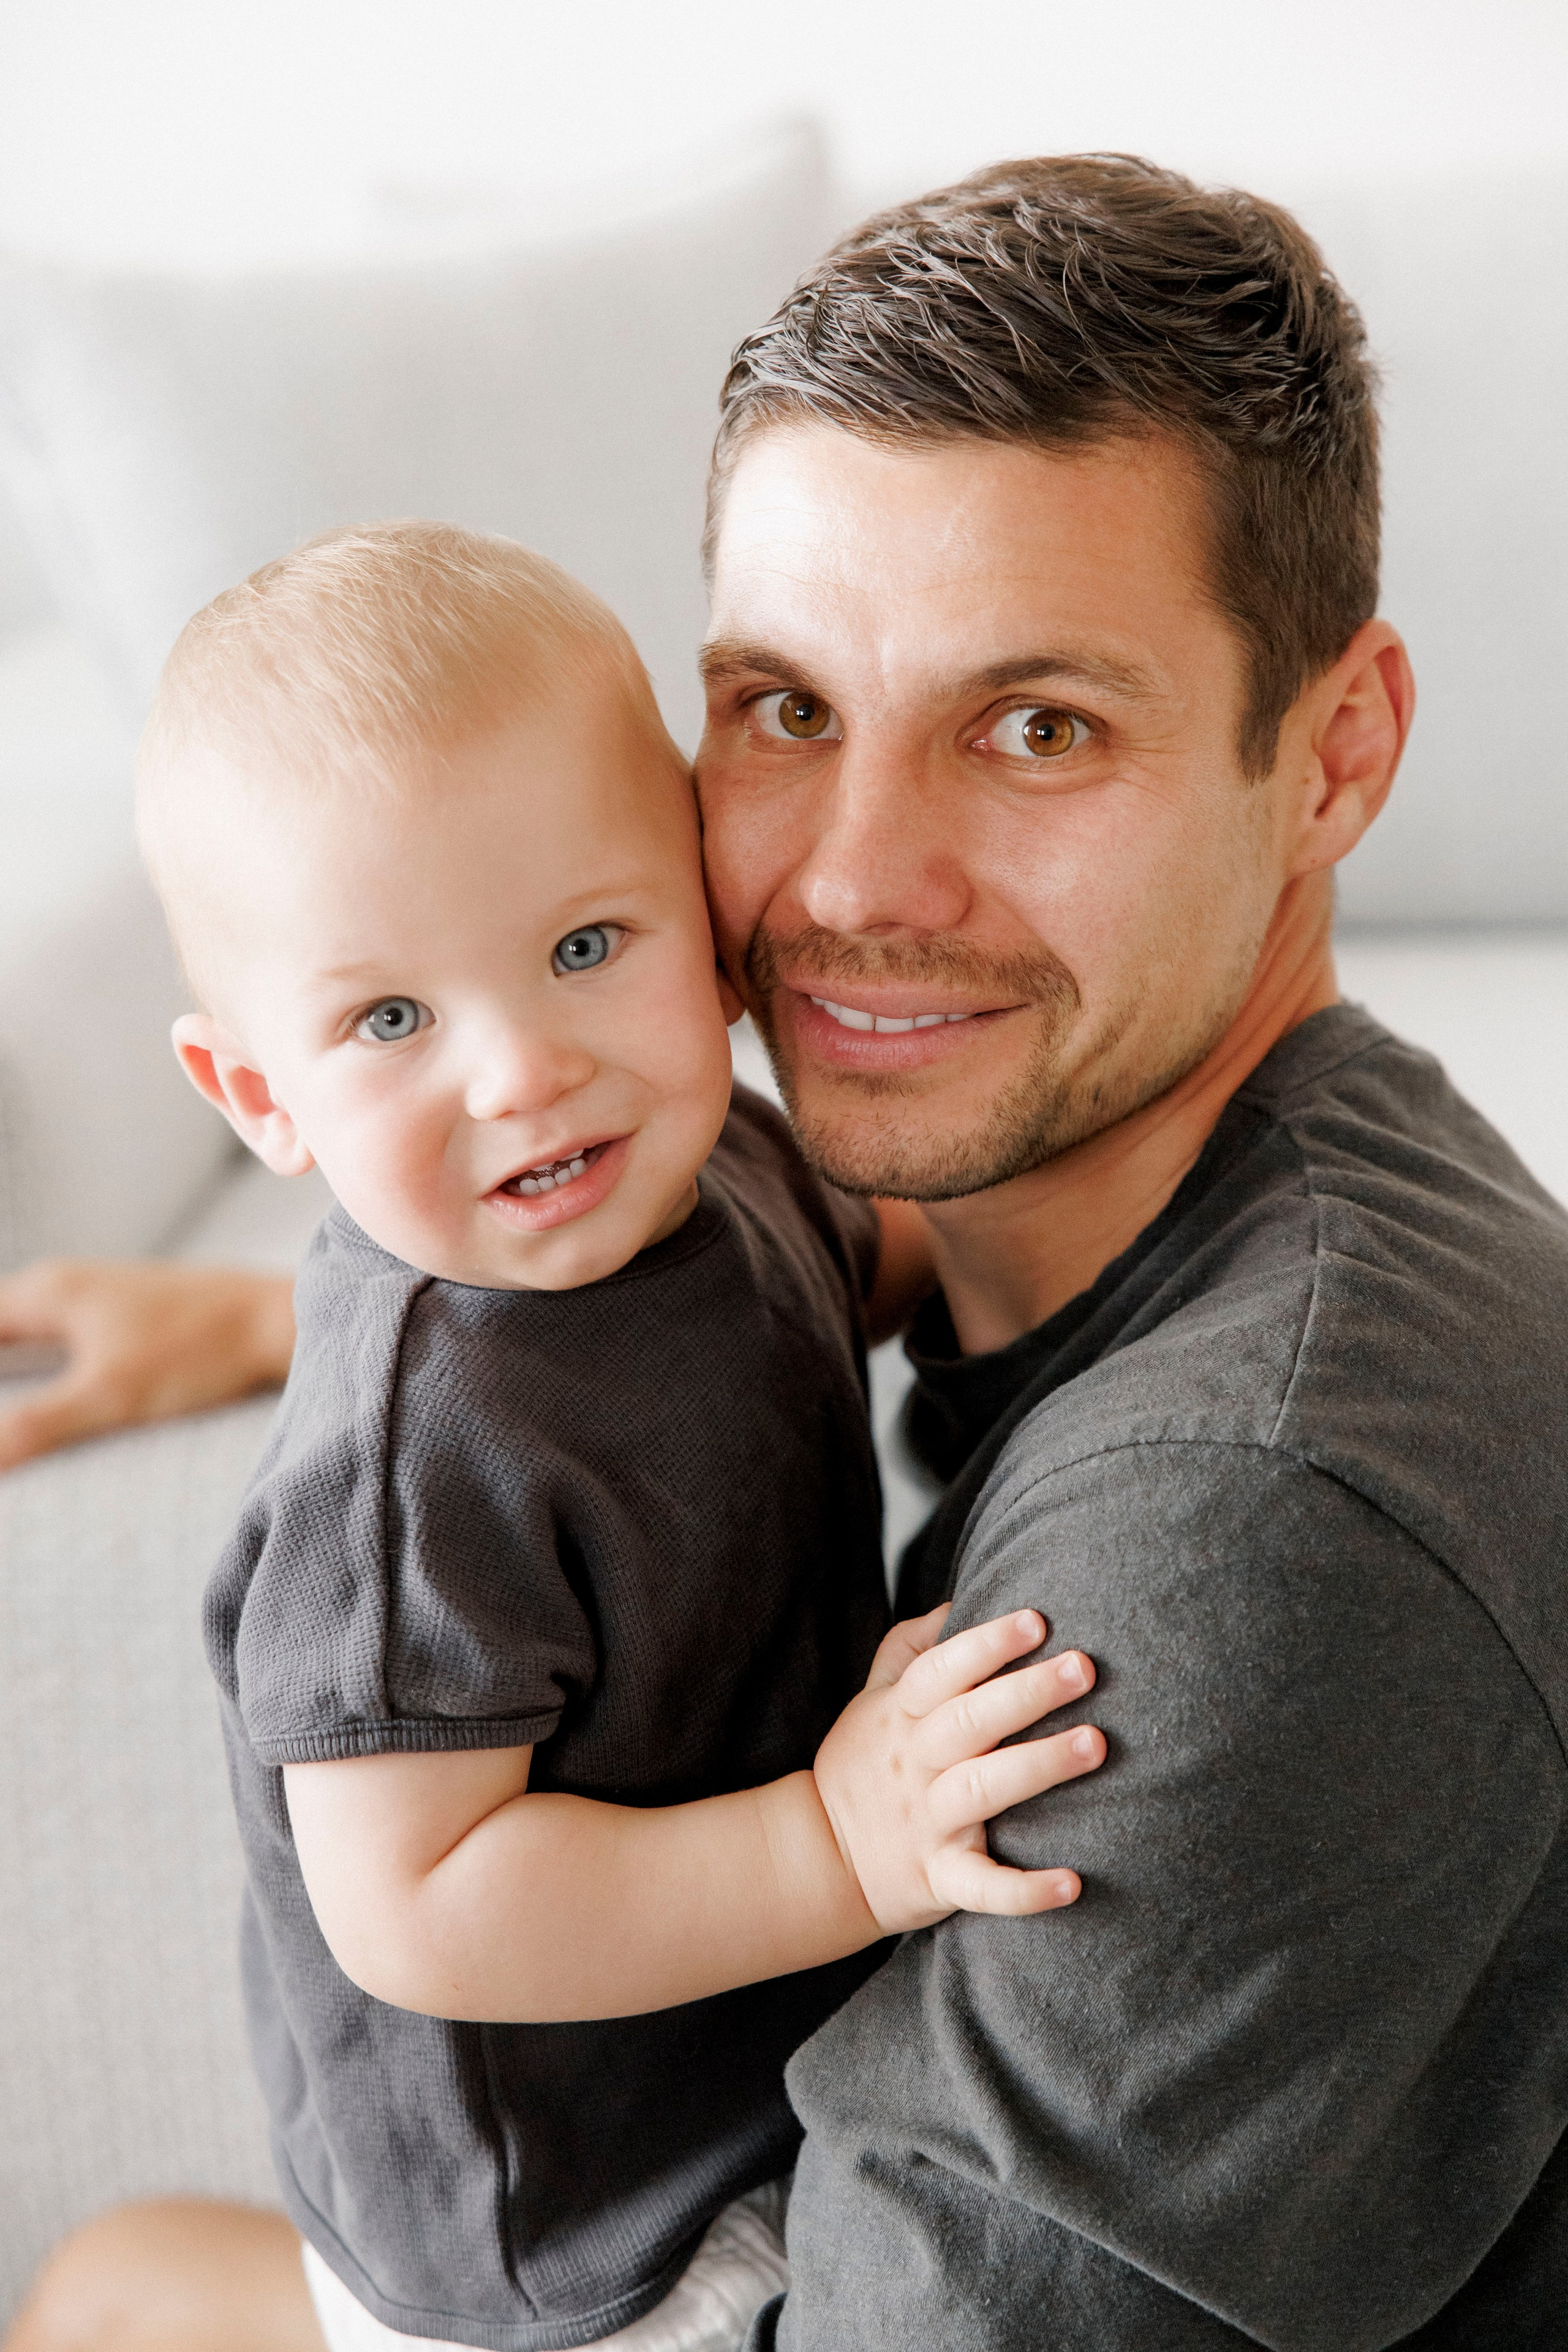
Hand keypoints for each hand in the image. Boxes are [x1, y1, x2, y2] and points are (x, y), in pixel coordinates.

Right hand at [0, 1258, 295, 1469]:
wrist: (279, 1322)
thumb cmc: (200, 1351)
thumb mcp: (109, 1396)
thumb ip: (35, 1425)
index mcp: (47, 1292)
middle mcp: (66, 1284)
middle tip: (2, 1434)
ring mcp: (99, 1295)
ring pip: (27, 1332)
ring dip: (9, 1367)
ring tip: (11, 1412)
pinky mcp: (129, 1315)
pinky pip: (60, 1338)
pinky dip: (40, 1365)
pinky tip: (46, 1400)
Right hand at [813, 1603, 1103, 1932]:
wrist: (818, 1860)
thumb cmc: (863, 1766)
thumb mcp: (871, 1700)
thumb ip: (908, 1648)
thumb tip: (955, 1602)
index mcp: (899, 1716)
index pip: (941, 1670)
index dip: (986, 1643)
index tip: (1036, 1620)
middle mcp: (915, 1764)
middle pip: (970, 1721)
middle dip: (1027, 1692)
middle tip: (1085, 1667)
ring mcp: (927, 1823)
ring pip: (984, 1790)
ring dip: (1040, 1766)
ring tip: (1096, 1745)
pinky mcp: (940, 1878)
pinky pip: (982, 1886)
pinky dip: (1025, 1891)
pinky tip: (1072, 1884)